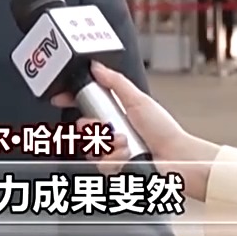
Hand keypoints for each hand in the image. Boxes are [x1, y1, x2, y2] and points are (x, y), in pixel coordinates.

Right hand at [51, 62, 220, 199]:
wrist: (177, 159)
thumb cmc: (164, 131)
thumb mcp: (138, 99)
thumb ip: (115, 82)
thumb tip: (96, 66)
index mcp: (116, 112)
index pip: (86, 104)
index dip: (71, 100)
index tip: (60, 98)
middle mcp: (112, 132)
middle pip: (83, 128)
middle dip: (90, 128)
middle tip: (102, 128)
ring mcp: (113, 151)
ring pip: (90, 148)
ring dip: (106, 145)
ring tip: (124, 143)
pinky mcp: (115, 169)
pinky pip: (100, 165)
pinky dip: (113, 160)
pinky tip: (126, 156)